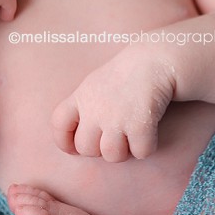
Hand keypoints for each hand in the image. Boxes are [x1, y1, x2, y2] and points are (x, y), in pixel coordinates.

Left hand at [50, 47, 175, 161]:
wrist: (156, 59)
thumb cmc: (126, 73)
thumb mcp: (95, 84)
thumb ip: (84, 108)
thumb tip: (77, 140)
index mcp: (81, 97)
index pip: (58, 124)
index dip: (64, 140)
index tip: (74, 147)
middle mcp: (95, 109)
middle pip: (85, 148)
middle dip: (100, 149)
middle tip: (115, 136)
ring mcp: (116, 118)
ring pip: (111, 156)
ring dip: (124, 151)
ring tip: (131, 135)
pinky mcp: (139, 125)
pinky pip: (139, 153)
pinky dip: (146, 147)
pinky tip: (149, 131)